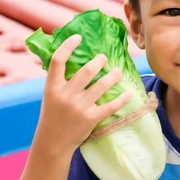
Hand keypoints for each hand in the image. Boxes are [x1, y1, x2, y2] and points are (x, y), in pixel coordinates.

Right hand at [33, 34, 131, 157]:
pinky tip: (128, 93)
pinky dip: (121, 98)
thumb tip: (73, 57)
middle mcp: (65, 95)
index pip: (58, 61)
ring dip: (113, 76)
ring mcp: (78, 107)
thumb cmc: (53, 114)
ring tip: (118, 72)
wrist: (52, 142)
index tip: (78, 38)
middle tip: (104, 58)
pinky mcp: (90, 118)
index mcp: (52, 87)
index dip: (68, 46)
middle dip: (99, 62)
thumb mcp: (51, 95)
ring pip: (101, 86)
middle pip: (86, 71)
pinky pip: (110, 105)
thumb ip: (60, 80)